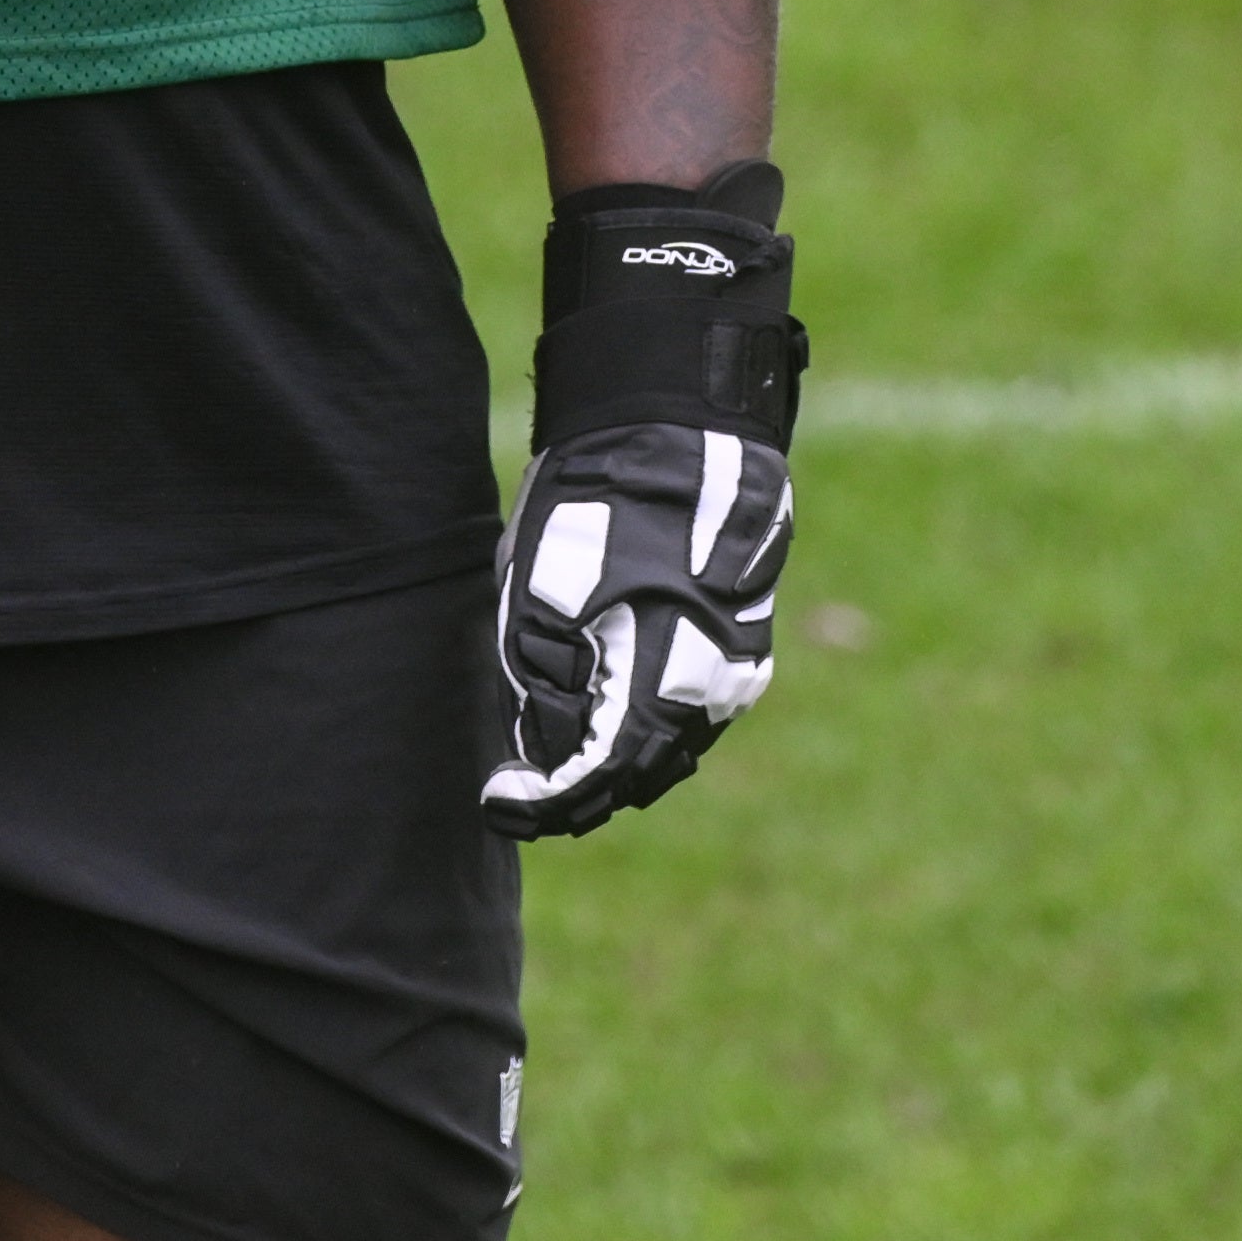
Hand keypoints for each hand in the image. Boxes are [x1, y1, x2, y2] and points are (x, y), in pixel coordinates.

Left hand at [476, 420, 791, 837]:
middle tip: (522, 790)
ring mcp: (735, 671)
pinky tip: (610, 712)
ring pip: (670, 747)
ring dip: (616, 761)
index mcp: (655, 689)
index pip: (593, 778)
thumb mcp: (540, 600)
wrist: (677, 437)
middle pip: (636, 774)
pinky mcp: (744, 645)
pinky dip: (650, 726)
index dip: (540, 801)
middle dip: (577, 790)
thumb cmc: (596, 511)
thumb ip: (543, 685)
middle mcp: (708, 696)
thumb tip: (544, 748)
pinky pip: (694, 712)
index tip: (497, 803)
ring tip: (559, 757)